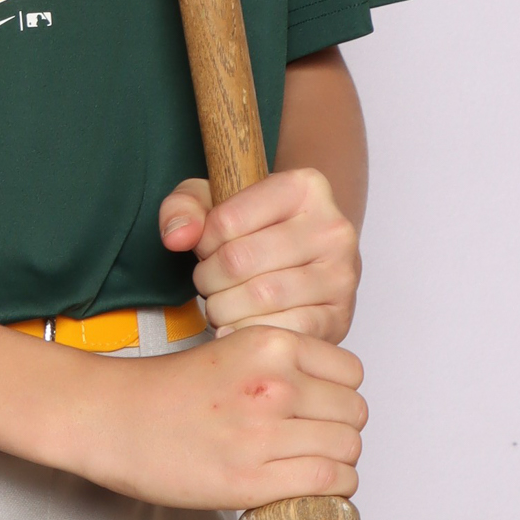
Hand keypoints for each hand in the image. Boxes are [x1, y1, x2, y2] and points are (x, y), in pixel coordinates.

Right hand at [81, 323, 364, 512]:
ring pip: (348, 450)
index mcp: (269, 345)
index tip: (320, 408)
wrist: (109, 419)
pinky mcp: (252, 479)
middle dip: (340, 430)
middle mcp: (273, 384)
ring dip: (339, 463)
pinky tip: (312, 490)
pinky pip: (329, 483)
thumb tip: (322, 397)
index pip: (350, 373)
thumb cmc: (162, 390)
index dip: (339, 393)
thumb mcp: (229, 351)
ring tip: (311, 467)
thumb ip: (276, 366)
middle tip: (313, 442)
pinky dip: (333, 491)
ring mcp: (264, 432)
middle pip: (353, 413)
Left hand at [159, 167, 360, 342]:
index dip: (203, 242)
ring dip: (224, 308)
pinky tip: (239, 326)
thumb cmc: (255, 228)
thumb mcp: (212, 200)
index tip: (210, 248)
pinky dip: (249, 333)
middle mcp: (333, 228)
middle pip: (239, 261)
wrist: (305, 259)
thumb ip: (182, 207)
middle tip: (210, 282)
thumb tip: (177, 237)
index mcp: (304, 187)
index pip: (226, 220)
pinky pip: (283, 331)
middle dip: (208, 279)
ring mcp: (342, 274)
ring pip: (259, 298)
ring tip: (224, 302)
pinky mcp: (340, 316)